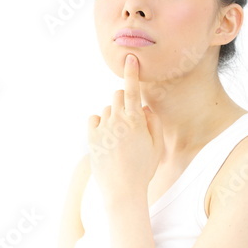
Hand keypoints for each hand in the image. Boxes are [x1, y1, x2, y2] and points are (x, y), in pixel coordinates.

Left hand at [87, 54, 163, 203]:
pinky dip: (100, 124)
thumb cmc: (143, 169)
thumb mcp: (156, 147)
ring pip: (107, 109)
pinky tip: (107, 138)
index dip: (131, 72)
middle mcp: (118, 120)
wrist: (122, 190)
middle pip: (117, 95)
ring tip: (119, 138)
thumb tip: (143, 108)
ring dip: (113, 116)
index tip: (129, 57)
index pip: (132, 90)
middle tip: (128, 119)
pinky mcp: (91, 137)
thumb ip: (152, 123)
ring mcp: (103, 128)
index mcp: (136, 121)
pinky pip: (94, 119)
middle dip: (123, 101)